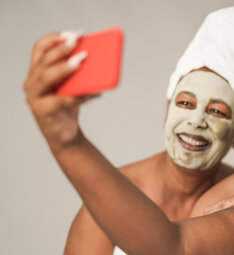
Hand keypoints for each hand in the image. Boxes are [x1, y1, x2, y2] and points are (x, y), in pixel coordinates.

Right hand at [24, 31, 97, 148]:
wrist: (66, 136)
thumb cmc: (68, 107)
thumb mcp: (73, 86)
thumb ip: (77, 74)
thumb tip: (97, 58)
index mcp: (37, 72)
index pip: (40, 49)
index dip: (54, 39)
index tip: (73, 34)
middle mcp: (31, 82)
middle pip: (44, 60)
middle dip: (62, 49)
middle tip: (79, 42)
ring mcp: (34, 97)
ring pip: (46, 77)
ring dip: (65, 67)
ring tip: (82, 61)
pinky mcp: (42, 111)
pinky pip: (61, 99)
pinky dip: (79, 95)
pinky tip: (94, 92)